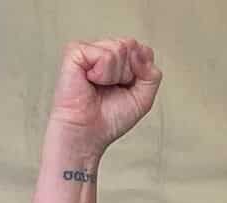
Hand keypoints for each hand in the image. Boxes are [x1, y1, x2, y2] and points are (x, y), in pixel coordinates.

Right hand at [49, 39, 161, 154]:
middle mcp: (105, 51)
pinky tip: (90, 81)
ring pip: (120, 49)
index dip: (141, 72)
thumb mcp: (144, 97)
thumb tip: (139, 50)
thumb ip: (152, 73)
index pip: (144, 51)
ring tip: (100, 86)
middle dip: (128, 74)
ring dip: (115, 76)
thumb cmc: (111, 117)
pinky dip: (102, 74)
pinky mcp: (75, 51)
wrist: (89, 132)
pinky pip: (104, 55)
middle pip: (133, 47)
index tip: (127, 88)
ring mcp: (89, 49)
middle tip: (111, 89)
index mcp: (120, 59)